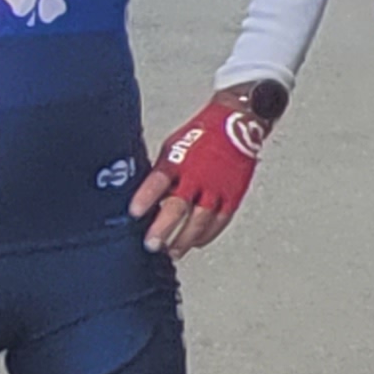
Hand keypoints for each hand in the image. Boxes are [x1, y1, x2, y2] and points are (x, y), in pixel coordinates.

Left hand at [132, 79, 285, 254]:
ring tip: (173, 251)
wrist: (239, 122)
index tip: (134, 213)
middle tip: (152, 245)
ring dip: (185, 238)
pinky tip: (197, 243)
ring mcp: (218, 186)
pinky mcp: (234, 193)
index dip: (145, 198)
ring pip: (200, 219)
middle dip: (164, 228)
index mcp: (179, 160)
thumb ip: (163, 172)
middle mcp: (198, 175)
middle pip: (179, 206)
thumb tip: (146, 196)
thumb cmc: (201, 134)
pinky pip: (221, 219)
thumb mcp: (173, 147)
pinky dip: (208, 233)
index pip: (159, 181)